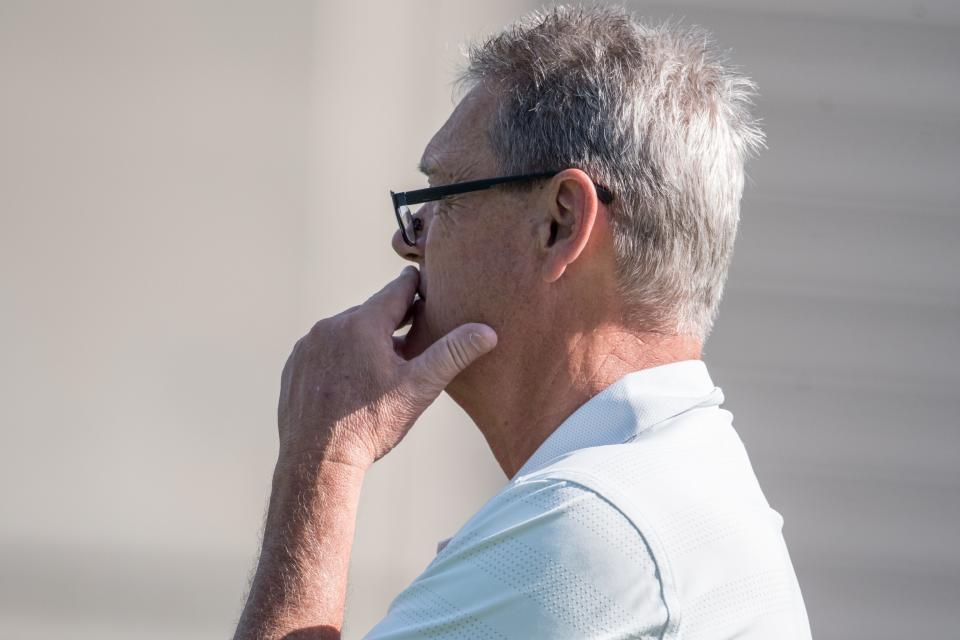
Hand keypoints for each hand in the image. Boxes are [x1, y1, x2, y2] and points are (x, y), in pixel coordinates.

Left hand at [277, 266, 497, 469]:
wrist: (317, 461)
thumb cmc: (371, 424)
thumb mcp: (420, 387)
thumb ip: (453, 353)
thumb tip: (487, 332)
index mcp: (364, 323)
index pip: (397, 290)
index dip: (416, 286)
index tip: (426, 280)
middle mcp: (331, 326)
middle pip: (371, 312)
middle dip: (392, 321)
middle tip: (414, 331)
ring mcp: (309, 345)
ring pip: (346, 332)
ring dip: (365, 340)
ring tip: (384, 362)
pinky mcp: (295, 365)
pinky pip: (324, 350)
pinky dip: (340, 357)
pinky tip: (352, 379)